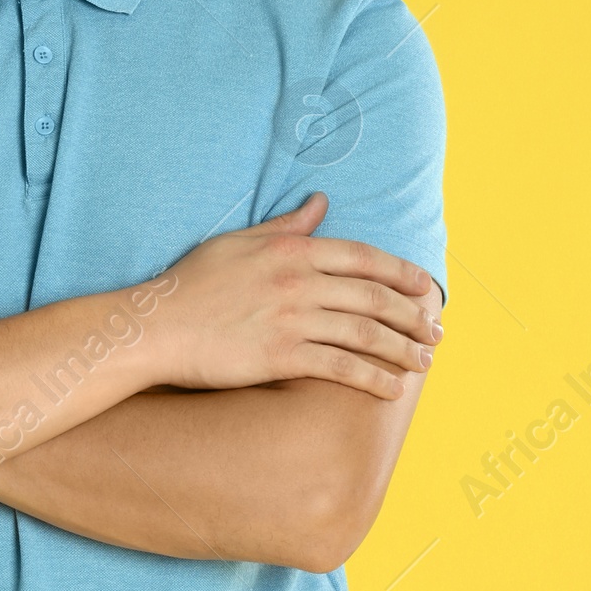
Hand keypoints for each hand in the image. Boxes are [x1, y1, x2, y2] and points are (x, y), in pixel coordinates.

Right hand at [151, 192, 442, 397]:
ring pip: (365, 334)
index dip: (402, 274)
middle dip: (412, 316)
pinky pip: (340, 367)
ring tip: (423, 362)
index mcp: (291, 252)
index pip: (364, 258)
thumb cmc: (191, 283)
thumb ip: (286, 226)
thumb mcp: (238, 242)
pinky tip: (391, 389)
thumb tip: (320, 201)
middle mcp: (298, 282)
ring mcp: (291, 320)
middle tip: (435, 332)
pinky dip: (372, 378)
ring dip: (402, 349)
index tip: (426, 289)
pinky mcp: (281, 357)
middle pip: (373, 297)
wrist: (155, 326)